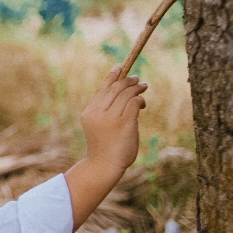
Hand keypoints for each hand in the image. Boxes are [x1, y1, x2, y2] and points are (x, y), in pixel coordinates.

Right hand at [65, 66, 146, 229]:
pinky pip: (134, 103)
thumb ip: (103, 110)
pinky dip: (139, 100)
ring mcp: (111, 117)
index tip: (119, 67)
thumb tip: (120, 94)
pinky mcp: (125, 123)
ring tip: (143, 87)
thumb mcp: (97, 126)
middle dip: (127, 81)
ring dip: (136, 88)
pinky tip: (142, 104)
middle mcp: (98, 112)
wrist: (103, 166)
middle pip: (115, 88)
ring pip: (126, 93)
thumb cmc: (102, 147)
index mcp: (89, 112)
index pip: (102, 88)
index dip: (111, 76)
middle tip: (137, 79)